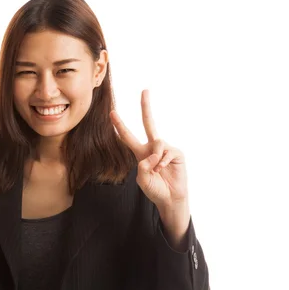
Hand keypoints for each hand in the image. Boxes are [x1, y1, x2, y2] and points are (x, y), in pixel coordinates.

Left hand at [109, 89, 187, 207]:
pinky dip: (163, 162)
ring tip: (157, 170)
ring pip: (157, 143)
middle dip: (146, 107)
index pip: (128, 136)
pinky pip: (166, 152)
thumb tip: (153, 153)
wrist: (170, 199)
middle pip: (149, 123)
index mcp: (141, 153)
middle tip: (145, 90)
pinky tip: (164, 170)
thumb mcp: (142, 179)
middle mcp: (153, 148)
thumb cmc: (154, 189)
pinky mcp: (176, 153)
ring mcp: (165, 149)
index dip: (120, 125)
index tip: (112, 113)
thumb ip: (143, 166)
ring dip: (155, 159)